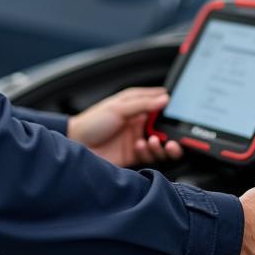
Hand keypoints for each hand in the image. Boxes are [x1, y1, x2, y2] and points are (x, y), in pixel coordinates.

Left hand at [67, 87, 181, 167]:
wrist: (76, 144)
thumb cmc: (91, 122)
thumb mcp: (117, 108)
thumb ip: (143, 104)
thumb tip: (165, 98)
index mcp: (135, 106)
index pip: (159, 105)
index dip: (170, 109)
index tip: (179, 115)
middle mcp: (138, 123)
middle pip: (164, 128)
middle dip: (172, 134)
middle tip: (173, 138)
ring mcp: (136, 139)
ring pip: (160, 144)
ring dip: (161, 145)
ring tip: (154, 142)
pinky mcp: (133, 155)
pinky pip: (150, 156)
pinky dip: (149, 152)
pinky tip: (139, 147)